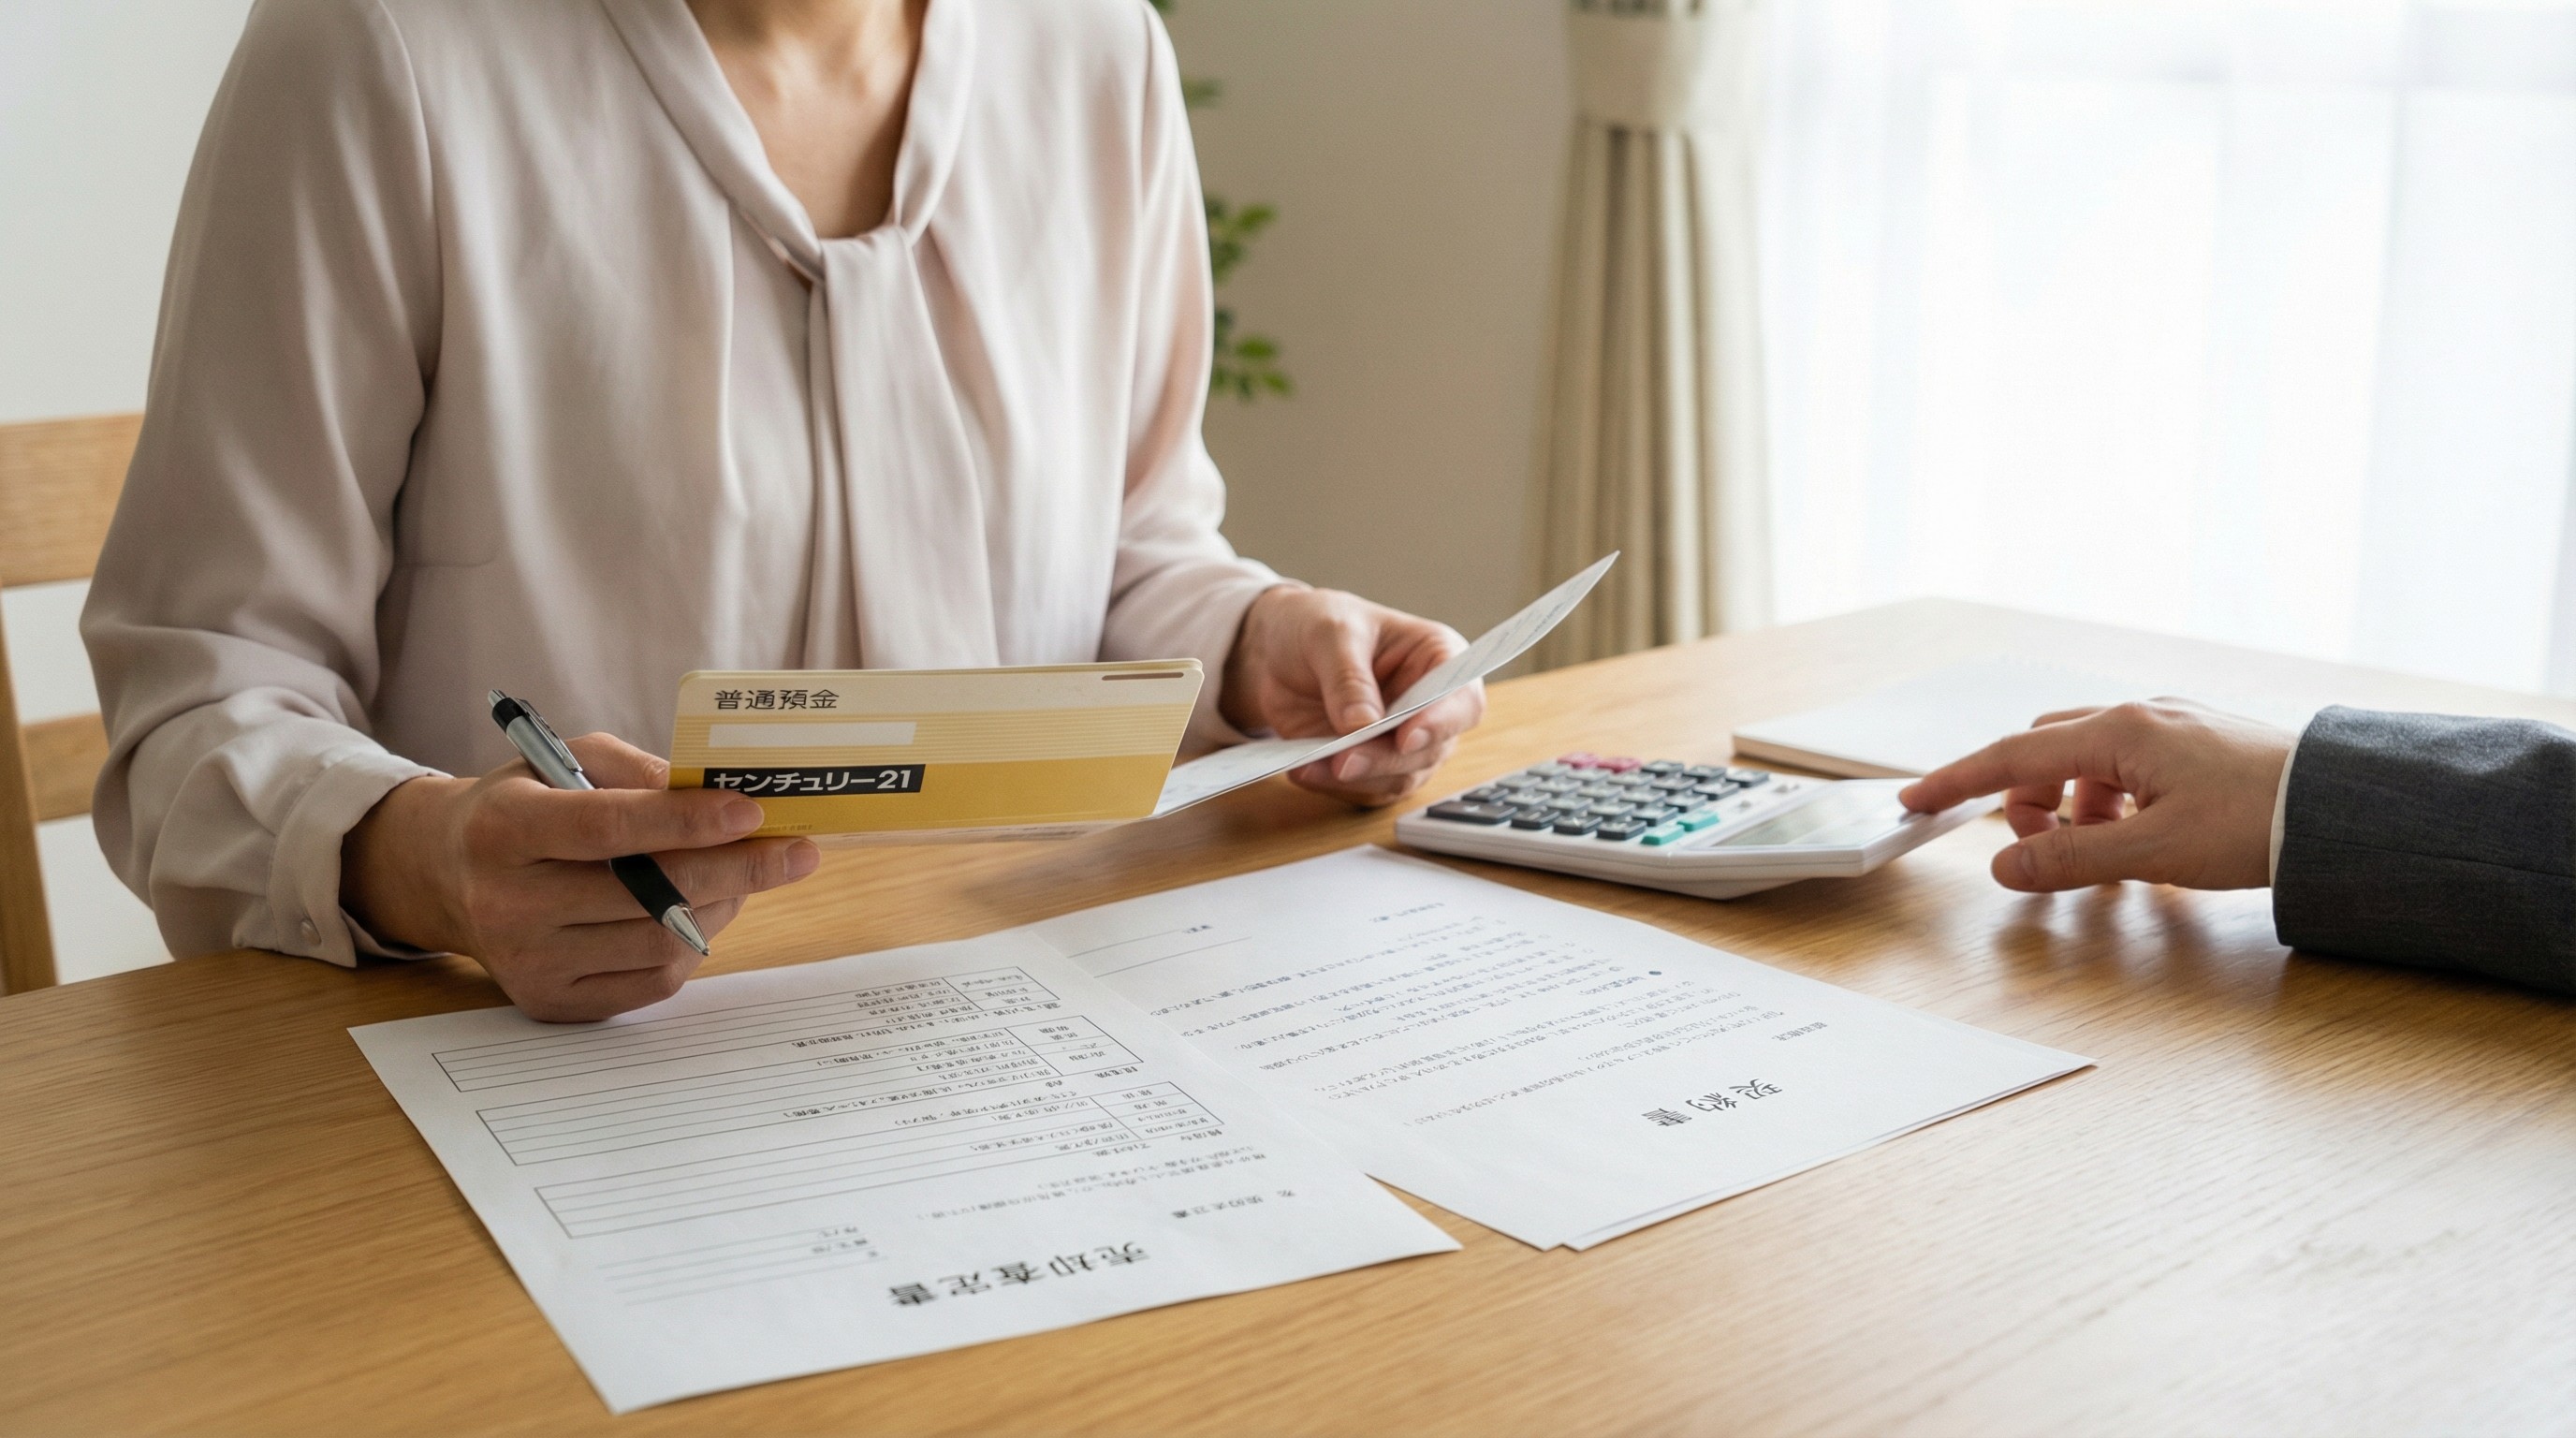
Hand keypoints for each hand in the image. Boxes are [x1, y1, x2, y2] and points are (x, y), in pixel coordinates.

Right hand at [342, 733, 821, 1020]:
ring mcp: (527, 963)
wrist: (448, 875)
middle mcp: (507, 903)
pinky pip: (650, 983)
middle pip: (644, 895)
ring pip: (658, 943)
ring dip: (722, 906)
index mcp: (503, 830)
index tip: (751, 811)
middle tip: (798, 852)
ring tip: (745, 873)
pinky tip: (703, 910)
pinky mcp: (550, 1003)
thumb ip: (637, 772)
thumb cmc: (526, 803)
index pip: (606, 830)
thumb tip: (713, 796)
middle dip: (736, 870)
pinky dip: (693, 944)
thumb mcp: (564, 759)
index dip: (684, 822)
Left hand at [1220, 584, 1486, 805]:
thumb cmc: (1318, 624)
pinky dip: (1334, 787)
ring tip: (1310, 766)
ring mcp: (1402, 741)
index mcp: (1438, 659)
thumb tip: (1363, 725)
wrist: (1277, 648)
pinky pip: (1364, 790)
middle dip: (1386, 759)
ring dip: (1357, 779)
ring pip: (1400, 777)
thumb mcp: (1330, 634)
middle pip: (1431, 749)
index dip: (1442, 722)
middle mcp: (1430, 706)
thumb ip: (1348, 678)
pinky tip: (1303, 770)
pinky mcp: (1371, 765)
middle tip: (1343, 760)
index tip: (1406, 737)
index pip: (1462, 699)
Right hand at [1898, 700, 2294, 891]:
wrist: (2341, 809)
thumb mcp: (2151, 852)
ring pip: (2085, 754)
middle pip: (2045, 747)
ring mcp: (2170, 723)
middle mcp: (2139, 714)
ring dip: (2070, 801)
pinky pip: (2125, 761)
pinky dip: (2109, 796)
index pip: (2013, 754)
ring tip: (2097, 848)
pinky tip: (2137, 834)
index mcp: (2119, 731)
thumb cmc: (2257, 822)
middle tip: (2035, 846)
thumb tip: (2006, 864)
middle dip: (2024, 796)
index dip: (1959, 781)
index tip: (1917, 800)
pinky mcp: (2196, 739)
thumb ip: (2070, 857)